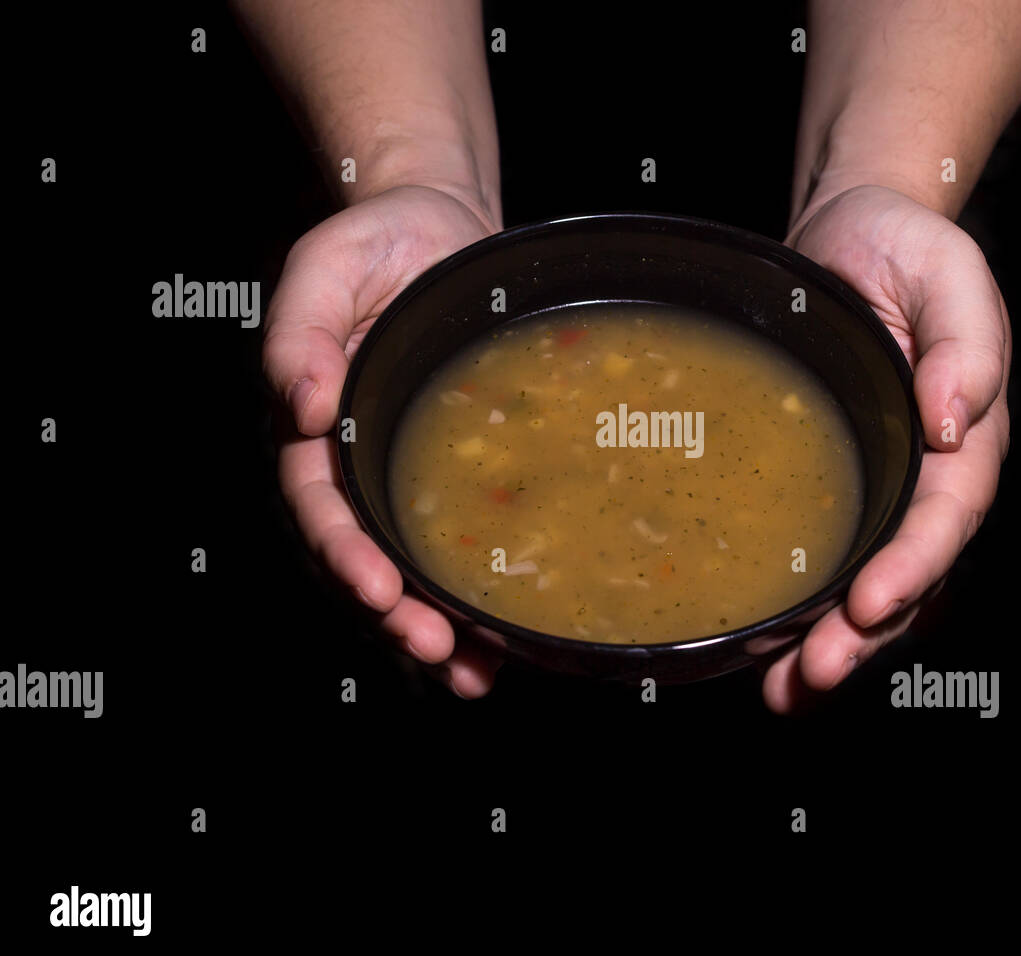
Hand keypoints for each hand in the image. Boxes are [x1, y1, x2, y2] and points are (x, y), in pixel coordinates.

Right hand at [264, 184, 502, 697]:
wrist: (444, 229)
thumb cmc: (378, 243)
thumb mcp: (326, 269)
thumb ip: (299, 332)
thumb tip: (303, 405)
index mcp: (319, 428)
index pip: (320, 506)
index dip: (346, 553)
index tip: (378, 590)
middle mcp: (361, 464)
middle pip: (368, 557)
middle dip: (398, 615)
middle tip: (438, 651)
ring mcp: (409, 476)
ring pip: (416, 569)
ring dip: (440, 627)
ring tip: (474, 673)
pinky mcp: (459, 476)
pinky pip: (464, 543)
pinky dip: (480, 596)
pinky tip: (507, 639)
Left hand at [764, 185, 1011, 711]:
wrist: (850, 237)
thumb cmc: (904, 248)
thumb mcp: (946, 271)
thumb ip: (964, 340)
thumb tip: (951, 419)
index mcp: (964, 436)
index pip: (945, 515)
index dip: (913, 566)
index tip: (871, 604)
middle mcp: (923, 477)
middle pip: (906, 575)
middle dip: (863, 635)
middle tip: (813, 673)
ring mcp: (877, 490)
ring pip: (864, 588)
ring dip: (829, 645)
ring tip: (782, 690)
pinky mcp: (832, 491)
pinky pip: (825, 564)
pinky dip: (798, 616)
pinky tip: (762, 658)